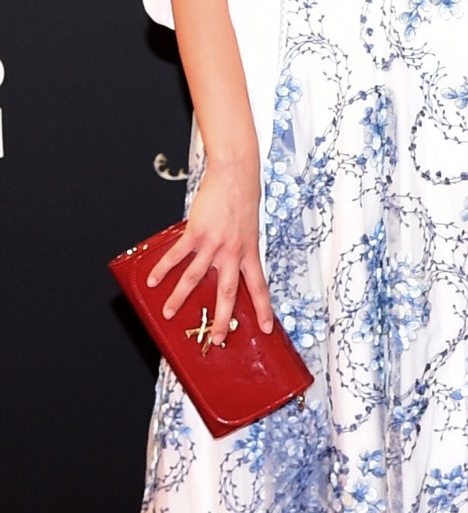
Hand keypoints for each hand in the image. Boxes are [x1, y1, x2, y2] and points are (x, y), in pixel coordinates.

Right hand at [146, 155, 273, 340]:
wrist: (236, 174)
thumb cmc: (243, 200)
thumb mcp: (249, 230)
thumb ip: (240, 250)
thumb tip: (226, 266)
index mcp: (250, 252)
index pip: (260, 287)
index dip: (264, 309)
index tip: (268, 328)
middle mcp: (233, 252)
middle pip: (228, 293)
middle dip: (222, 319)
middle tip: (216, 338)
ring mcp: (214, 244)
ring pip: (195, 278)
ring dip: (180, 298)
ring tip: (168, 313)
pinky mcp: (196, 232)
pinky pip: (177, 256)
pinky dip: (164, 269)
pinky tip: (154, 281)